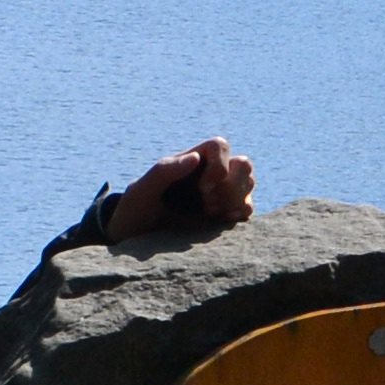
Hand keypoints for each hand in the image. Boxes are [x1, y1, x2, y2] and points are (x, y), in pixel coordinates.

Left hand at [98, 137, 255, 241]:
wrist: (135, 240)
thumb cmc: (135, 208)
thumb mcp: (141, 190)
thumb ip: (164, 171)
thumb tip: (196, 158)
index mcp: (191, 160)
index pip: (220, 145)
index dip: (219, 165)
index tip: (202, 188)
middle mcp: (209, 173)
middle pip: (243, 164)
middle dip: (231, 185)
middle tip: (208, 203)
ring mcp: (220, 194)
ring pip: (249, 183)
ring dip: (236, 199)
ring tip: (211, 213)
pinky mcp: (225, 215)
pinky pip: (248, 207)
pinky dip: (242, 212)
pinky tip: (223, 220)